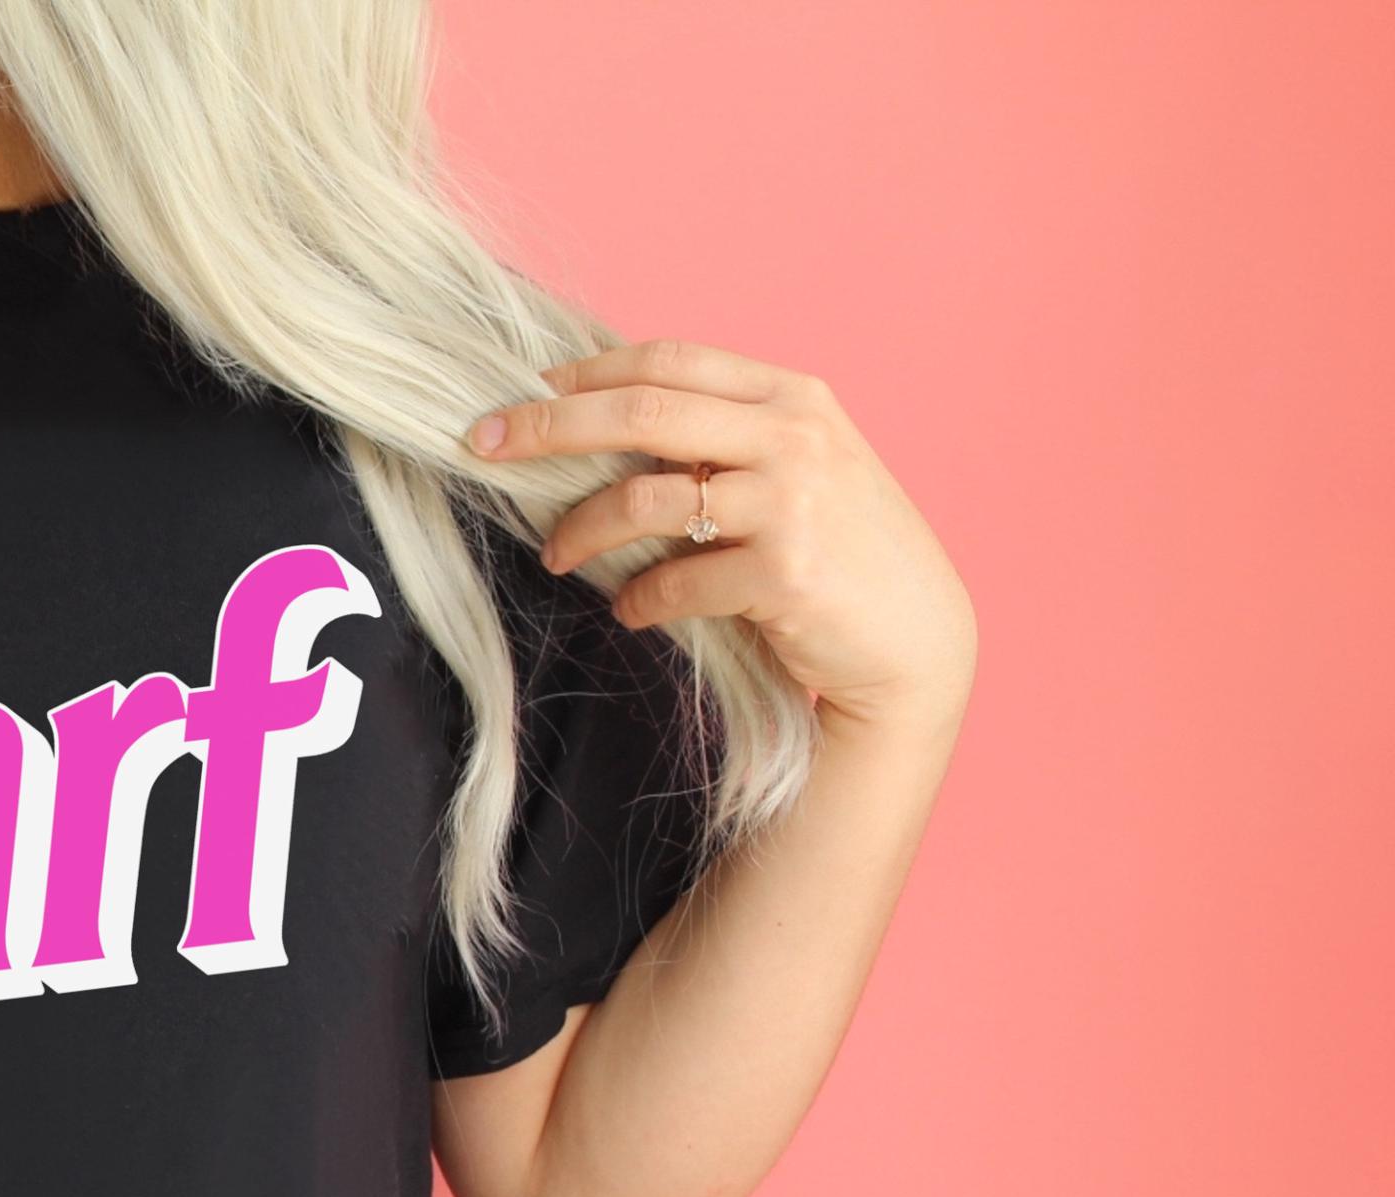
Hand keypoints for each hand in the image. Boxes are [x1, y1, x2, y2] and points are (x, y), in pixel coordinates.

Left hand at [465, 339, 977, 736]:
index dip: (586, 373)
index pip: (668, 360)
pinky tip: (631, 611)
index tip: (522, 392)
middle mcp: (795, 435)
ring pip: (645, 497)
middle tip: (480, 443)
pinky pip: (674, 582)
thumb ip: (723, 440)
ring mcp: (793, 503)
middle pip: (641, 410)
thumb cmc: (838, 553)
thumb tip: (600, 428)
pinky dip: (637, 600)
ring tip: (557, 555)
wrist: (914, 639)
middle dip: (547, 426)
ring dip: (581, 530)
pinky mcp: (784, 574)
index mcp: (791, 396)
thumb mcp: (796, 469)